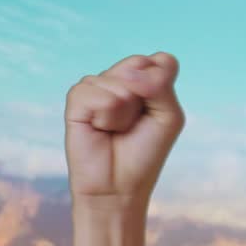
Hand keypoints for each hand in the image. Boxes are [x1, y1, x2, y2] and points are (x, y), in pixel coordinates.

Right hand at [64, 52, 185, 208]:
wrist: (118, 185)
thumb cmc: (145, 151)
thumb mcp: (169, 116)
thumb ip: (160, 85)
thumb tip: (129, 73)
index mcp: (147, 80)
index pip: (162, 60)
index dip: (163, 86)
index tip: (157, 112)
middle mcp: (121, 79)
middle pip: (139, 63)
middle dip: (144, 96)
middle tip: (135, 122)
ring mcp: (98, 87)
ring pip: (118, 80)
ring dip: (124, 111)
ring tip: (117, 129)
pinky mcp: (77, 99)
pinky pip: (95, 93)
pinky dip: (105, 115)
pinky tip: (100, 128)